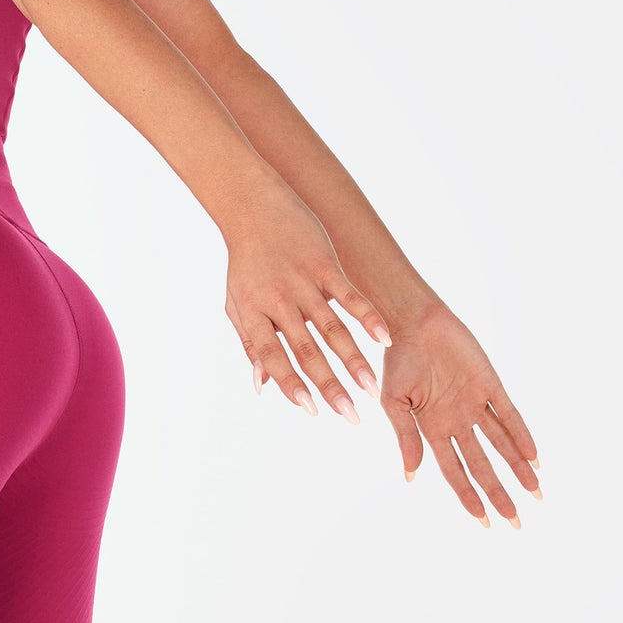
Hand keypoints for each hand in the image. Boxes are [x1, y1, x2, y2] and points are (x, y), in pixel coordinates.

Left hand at [224, 175, 390, 420]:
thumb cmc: (245, 263)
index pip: (274, 357)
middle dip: (329, 385)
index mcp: (254, 314)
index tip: (311, 410)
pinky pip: (350, 295)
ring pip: (332, 328)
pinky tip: (384, 338)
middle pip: (306, 350)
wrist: (253, 207)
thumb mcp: (237, 304)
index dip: (291, 384)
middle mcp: (279, 301)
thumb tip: (262, 388)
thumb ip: (251, 345)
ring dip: (354, 360)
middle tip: (350, 415)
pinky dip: (368, 316)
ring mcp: (303, 282)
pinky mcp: (324, 264)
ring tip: (371, 388)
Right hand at [379, 303, 539, 523]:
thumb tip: (411, 477)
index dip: (470, 498)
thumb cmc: (396, 359)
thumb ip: (406, 438)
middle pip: (483, 467)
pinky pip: (510, 413)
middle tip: (516, 521)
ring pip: (502, 445)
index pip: (456, 473)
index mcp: (432, 429)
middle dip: (499, 494)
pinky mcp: (489, 383)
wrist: (412, 322)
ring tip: (535, 494)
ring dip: (518, 469)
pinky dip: (522, 435)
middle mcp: (457, 421)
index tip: (484, 521)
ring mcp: (475, 404)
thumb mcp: (393, 403)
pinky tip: (534, 457)